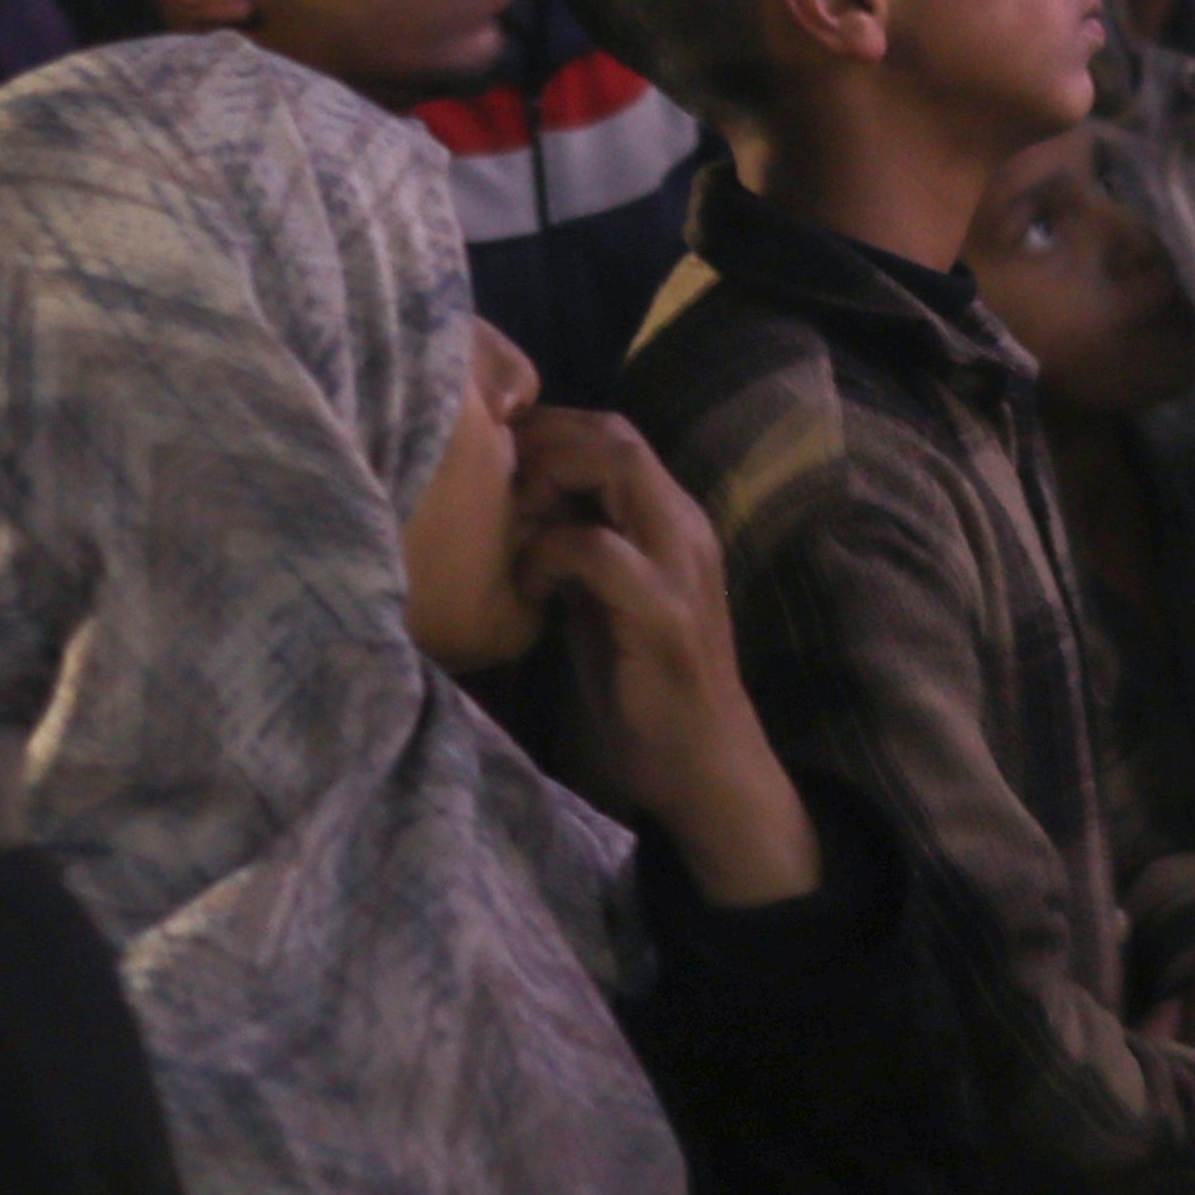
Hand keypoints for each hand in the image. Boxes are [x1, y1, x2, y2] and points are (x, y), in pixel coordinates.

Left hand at [516, 408, 817, 906]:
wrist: (701, 764)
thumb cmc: (643, 682)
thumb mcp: (603, 596)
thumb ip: (576, 541)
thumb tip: (513, 498)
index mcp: (672, 520)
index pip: (614, 433)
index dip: (551, 431)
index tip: (496, 465)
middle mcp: (685, 528)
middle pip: (616, 436)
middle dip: (544, 445)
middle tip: (492, 487)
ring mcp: (680, 567)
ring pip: (619, 469)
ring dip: (547, 484)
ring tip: (509, 526)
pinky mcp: (663, 614)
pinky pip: (596, 549)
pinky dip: (549, 554)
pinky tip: (529, 589)